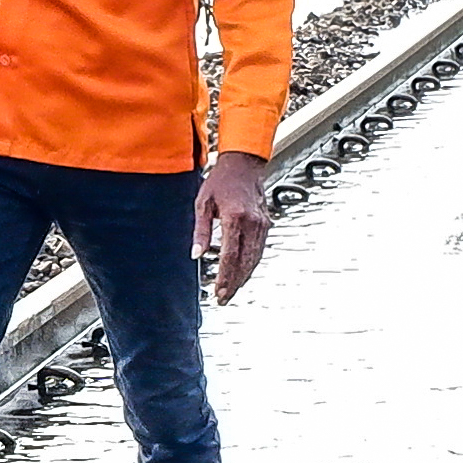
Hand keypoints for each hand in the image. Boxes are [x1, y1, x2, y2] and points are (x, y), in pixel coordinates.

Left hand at [192, 150, 269, 304]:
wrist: (244, 164)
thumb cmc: (222, 180)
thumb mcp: (203, 203)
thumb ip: (201, 231)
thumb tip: (196, 254)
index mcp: (235, 217)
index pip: (230, 255)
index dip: (225, 277)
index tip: (218, 291)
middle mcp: (252, 223)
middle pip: (245, 262)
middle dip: (234, 283)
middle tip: (223, 298)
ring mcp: (262, 225)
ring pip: (254, 259)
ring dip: (243, 277)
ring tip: (231, 291)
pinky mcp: (266, 225)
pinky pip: (259, 250)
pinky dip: (250, 265)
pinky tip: (242, 274)